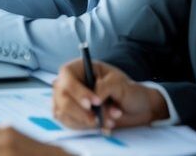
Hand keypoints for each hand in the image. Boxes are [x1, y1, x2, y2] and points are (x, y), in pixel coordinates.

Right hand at [52, 58, 167, 130]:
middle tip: (97, 120)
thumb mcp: (120, 84)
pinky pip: (68, 122)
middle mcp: (68, 82)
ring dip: (85, 121)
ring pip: (63, 111)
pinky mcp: (68, 113)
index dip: (77, 90)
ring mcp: (66, 98)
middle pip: (62, 95)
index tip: (94, 103)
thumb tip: (94, 98)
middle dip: (80, 111)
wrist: (133, 108)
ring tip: (108, 121)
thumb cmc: (126, 90)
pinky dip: (85, 127)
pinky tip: (100, 125)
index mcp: (79, 68)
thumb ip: (106, 87)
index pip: (67, 75)